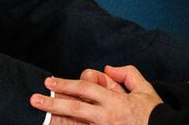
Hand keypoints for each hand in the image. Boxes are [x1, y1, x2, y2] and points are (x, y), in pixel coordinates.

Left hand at [31, 66, 161, 124]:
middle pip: (76, 108)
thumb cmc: (154, 114)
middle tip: (34, 99)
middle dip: (53, 103)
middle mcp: (107, 117)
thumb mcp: (145, 89)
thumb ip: (127, 74)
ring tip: (42, 117)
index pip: (87, 88)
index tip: (50, 82)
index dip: (66, 84)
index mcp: (116, 101)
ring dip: (58, 121)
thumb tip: (107, 69)